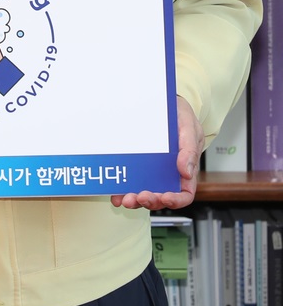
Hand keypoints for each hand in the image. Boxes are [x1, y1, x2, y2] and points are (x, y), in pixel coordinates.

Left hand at [110, 95, 204, 210]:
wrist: (165, 104)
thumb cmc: (181, 117)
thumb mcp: (190, 129)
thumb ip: (189, 150)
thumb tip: (187, 172)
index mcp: (185, 169)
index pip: (184, 194)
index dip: (176, 201)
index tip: (166, 198)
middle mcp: (168, 174)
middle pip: (161, 197)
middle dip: (151, 201)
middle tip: (140, 197)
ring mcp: (152, 172)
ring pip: (144, 193)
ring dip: (135, 200)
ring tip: (125, 198)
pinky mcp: (138, 165)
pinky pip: (130, 181)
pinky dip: (122, 190)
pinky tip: (115, 193)